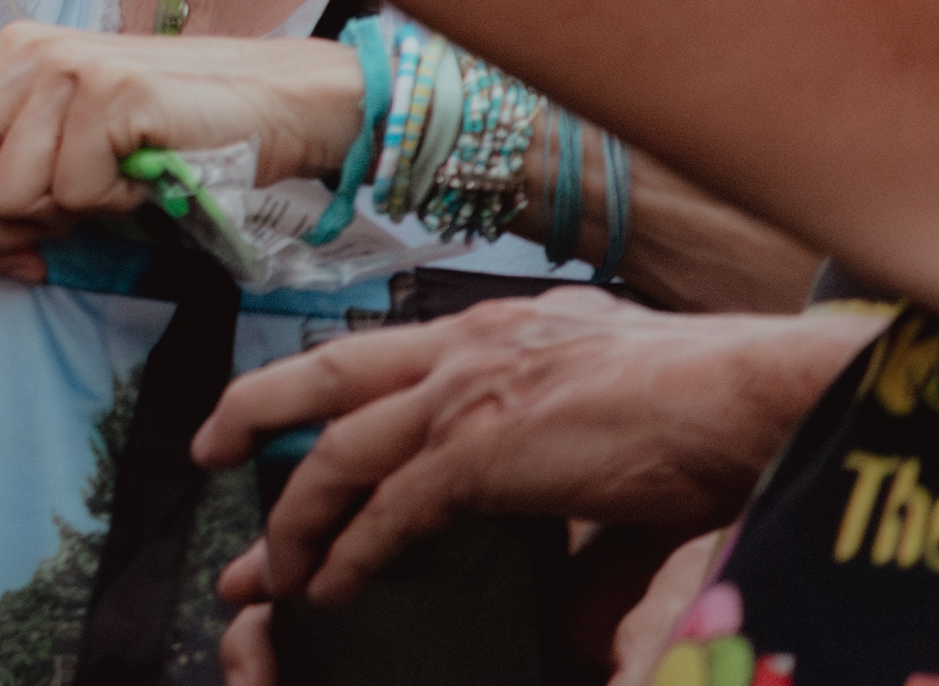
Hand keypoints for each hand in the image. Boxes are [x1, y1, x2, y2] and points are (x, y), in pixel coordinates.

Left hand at [0, 21, 365, 279]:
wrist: (276, 105)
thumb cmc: (169, 136)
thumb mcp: (71, 144)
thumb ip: (9, 165)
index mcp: (5, 58)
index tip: (13, 247)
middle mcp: (24, 52)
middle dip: (3, 231)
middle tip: (71, 222)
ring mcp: (65, 68)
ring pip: (13, 196)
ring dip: (73, 212)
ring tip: (120, 179)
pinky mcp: (110, 94)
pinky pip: (76, 194)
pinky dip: (117, 204)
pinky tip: (149, 171)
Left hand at [189, 294, 873, 607]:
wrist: (754, 397)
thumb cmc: (709, 417)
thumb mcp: (624, 458)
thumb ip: (586, 545)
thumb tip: (579, 627)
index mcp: (494, 332)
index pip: (381, 356)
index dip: (322, 390)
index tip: (278, 423)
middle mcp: (465, 347)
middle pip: (325, 374)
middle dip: (253, 412)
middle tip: (205, 452)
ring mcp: (467, 393)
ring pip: (341, 451)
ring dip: (295, 515)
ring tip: (264, 567)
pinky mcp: (482, 450)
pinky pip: (391, 509)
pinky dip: (351, 550)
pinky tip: (327, 588)